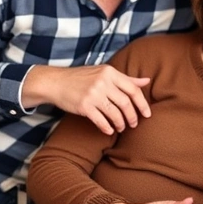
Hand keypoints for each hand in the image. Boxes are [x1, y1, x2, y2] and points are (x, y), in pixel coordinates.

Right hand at [22, 64, 151, 133]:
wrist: (55, 82)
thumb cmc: (82, 77)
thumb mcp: (104, 72)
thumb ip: (126, 78)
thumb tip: (147, 81)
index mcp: (110, 72)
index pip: (133, 89)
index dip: (142, 103)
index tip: (147, 114)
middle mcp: (103, 82)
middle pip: (126, 103)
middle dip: (132, 116)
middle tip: (134, 124)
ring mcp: (93, 94)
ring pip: (114, 113)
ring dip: (121, 123)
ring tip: (121, 128)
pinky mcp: (83, 106)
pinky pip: (100, 120)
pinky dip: (107, 128)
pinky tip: (110, 131)